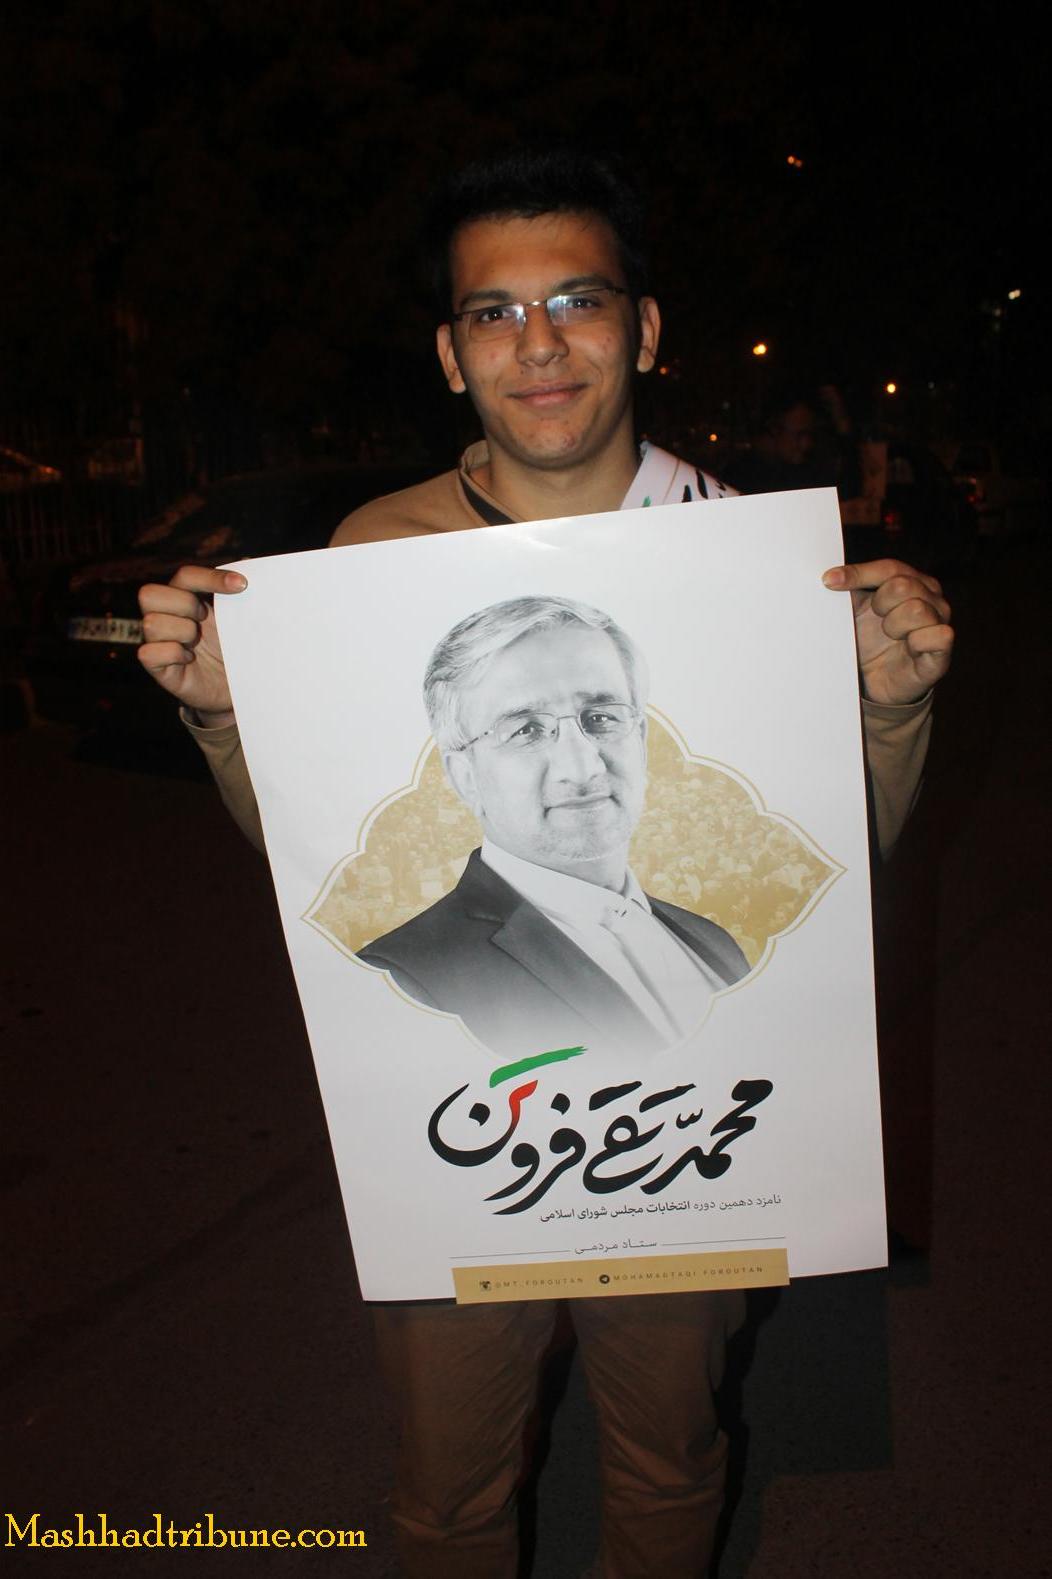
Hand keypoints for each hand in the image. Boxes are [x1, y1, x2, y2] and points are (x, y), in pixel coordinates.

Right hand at [137, 566, 246, 723]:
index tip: (242, 585)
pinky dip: (172, 654)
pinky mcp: (157, 666)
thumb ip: (242, 594)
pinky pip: (148, 653)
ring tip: (197, 644)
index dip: (210, 577)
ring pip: (150, 623)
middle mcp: (165, 616)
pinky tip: (189, 660)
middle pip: (149, 593)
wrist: (233, 689)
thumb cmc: (233, 651)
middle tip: (204, 619)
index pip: (185, 576)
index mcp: (184, 599)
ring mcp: (157, 641)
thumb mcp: (240, 622)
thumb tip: (249, 561)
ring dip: (181, 632)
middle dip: (183, 605)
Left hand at [821, 559, 952, 704]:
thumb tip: (830, 574)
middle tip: (877, 621)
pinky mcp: (943, 652)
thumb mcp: (855, 611)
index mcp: (913, 582)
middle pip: (902, 585)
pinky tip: (908, 649)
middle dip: (880, 604)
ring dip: (894, 626)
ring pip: (915, 609)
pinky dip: (916, 642)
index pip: (889, 568)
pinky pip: (938, 635)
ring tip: (891, 637)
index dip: (859, 574)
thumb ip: (849, 588)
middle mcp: (932, 598)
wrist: (875, 682)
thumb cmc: (869, 641)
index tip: (828, 581)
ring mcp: (940, 624)